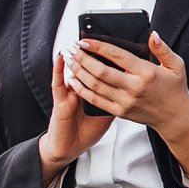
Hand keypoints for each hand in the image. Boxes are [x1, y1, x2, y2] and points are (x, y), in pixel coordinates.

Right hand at [38, 51, 111, 185]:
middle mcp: (80, 91)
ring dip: (75, 57)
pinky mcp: (59, 101)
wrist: (70, 148)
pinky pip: (58, 83)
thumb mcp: (109, 116)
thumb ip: (118, 99)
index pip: (101, 72)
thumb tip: (130, 84)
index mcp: (95, 93)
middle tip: (92, 39)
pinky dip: (58, 69)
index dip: (104, 59)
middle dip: (89, 55)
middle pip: (87, 69)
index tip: (110, 47)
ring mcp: (68, 95)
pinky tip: (59, 58)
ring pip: (72, 72)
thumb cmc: (88, 132)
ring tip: (77, 42)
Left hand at [68, 32, 188, 181]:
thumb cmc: (175, 89)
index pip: (117, 56)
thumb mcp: (176, 65)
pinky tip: (74, 81)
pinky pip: (96, 100)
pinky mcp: (120, 111)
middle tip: (72, 49)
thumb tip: (151, 34)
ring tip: (70, 61)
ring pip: (95, 85)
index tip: (85, 41)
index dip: (99, 47)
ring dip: (79, 72)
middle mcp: (134, 88)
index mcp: (147, 73)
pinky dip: (82, 90)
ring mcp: (125, 101)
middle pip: (101, 71)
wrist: (175, 117)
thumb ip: (162, 48)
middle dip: (83, 58)